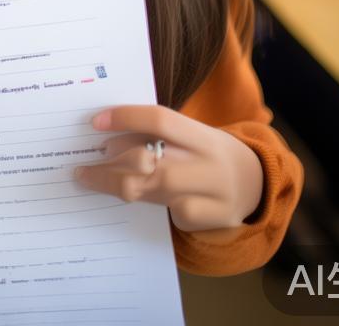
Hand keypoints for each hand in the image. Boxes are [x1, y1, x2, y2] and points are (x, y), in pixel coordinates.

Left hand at [75, 105, 262, 232]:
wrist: (254, 183)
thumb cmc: (207, 152)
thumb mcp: (191, 134)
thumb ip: (157, 132)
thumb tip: (106, 135)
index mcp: (202, 134)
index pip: (160, 120)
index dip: (126, 118)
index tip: (95, 122)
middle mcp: (208, 164)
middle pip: (150, 162)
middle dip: (110, 164)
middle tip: (84, 165)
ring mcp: (211, 195)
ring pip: (151, 191)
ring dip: (115, 185)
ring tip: (91, 178)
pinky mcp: (206, 221)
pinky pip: (166, 213)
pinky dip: (149, 203)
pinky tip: (139, 197)